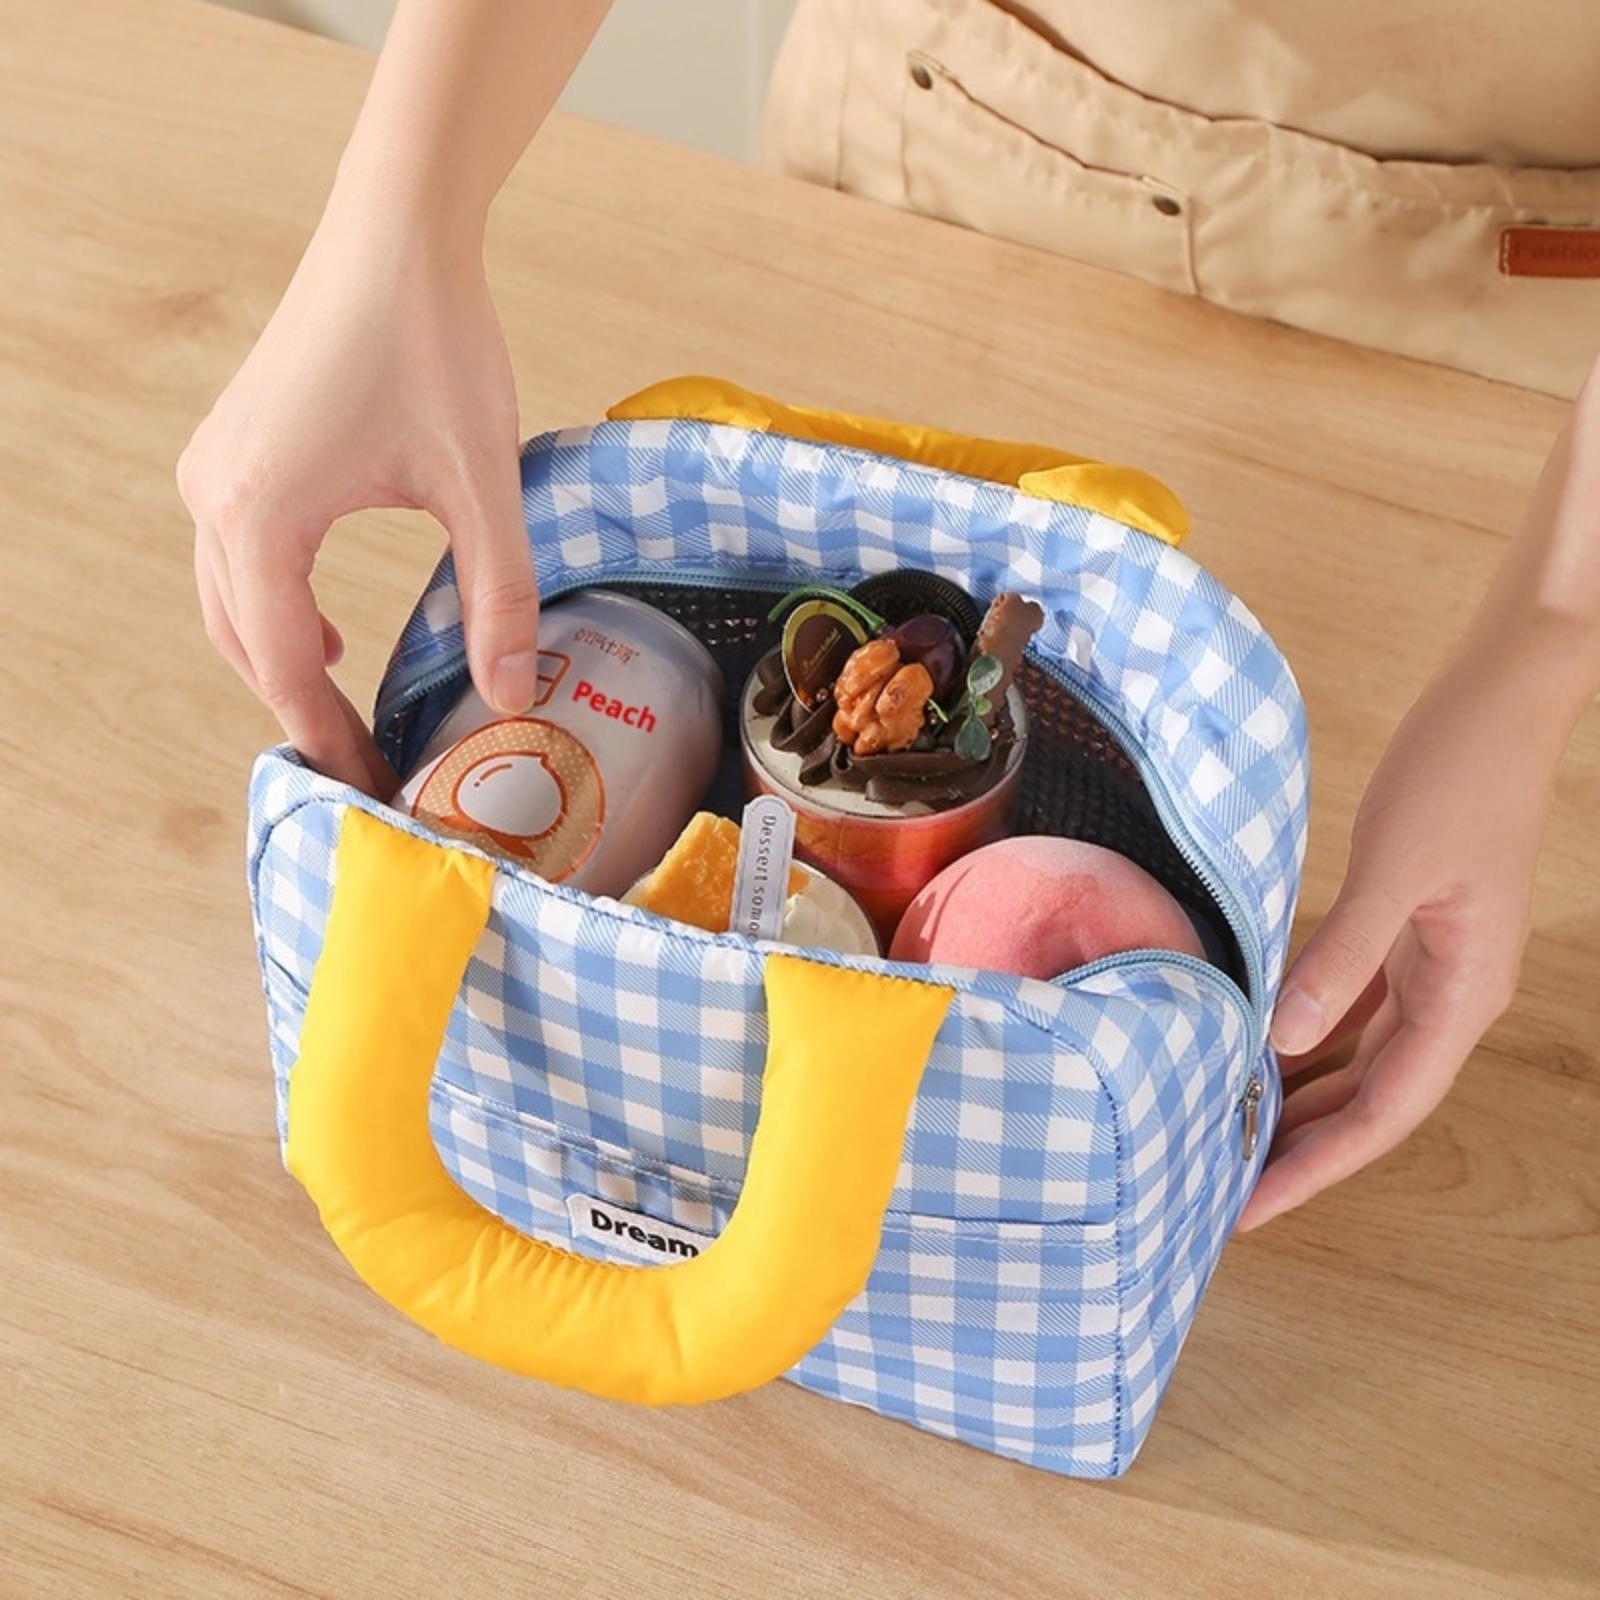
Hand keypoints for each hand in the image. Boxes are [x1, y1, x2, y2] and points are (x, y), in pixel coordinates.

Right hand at [177, 203, 537, 794]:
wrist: (395, 235)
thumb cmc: (435, 343)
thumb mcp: (481, 483)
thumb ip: (500, 596)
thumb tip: (511, 698)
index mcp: (259, 515)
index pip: (285, 666)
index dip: (331, 736)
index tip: (377, 786)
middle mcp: (212, 497)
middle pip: (245, 646)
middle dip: (306, 712)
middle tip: (372, 768)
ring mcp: (211, 470)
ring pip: (232, 607)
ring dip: (286, 665)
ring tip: (352, 717)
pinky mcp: (232, 451)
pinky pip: (236, 563)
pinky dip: (276, 614)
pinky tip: (334, 634)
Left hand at [1239, 650, 1558, 1229]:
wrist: (1501, 702)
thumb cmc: (1457, 776)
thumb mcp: (1394, 868)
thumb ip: (1341, 957)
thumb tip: (1282, 1039)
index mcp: (1462, 995)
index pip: (1384, 1112)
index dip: (1318, 1166)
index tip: (1252, 1207)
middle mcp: (1451, 994)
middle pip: (1372, 1100)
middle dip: (1303, 1148)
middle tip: (1223, 1187)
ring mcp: (1431, 963)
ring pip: (1361, 1059)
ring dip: (1304, 1098)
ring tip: (1234, 1133)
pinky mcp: (1407, 930)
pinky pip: (1354, 1007)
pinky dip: (1309, 1036)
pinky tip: (1261, 1049)